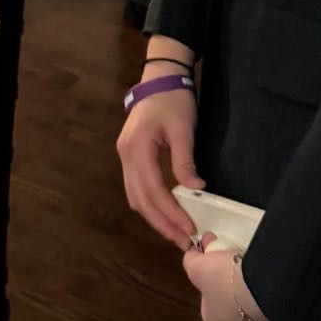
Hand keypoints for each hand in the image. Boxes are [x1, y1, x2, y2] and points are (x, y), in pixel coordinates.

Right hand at [117, 75, 203, 247]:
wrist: (160, 79)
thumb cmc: (173, 100)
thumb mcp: (183, 129)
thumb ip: (185, 161)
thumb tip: (196, 191)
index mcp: (137, 148)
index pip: (153, 191)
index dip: (171, 213)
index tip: (190, 229)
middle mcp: (125, 156)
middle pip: (140, 200)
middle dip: (162, 224)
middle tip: (184, 242)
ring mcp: (125, 156)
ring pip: (135, 197)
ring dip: (155, 218)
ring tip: (176, 234)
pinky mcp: (130, 157)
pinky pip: (136, 188)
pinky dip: (150, 205)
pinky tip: (165, 214)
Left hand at [181, 245, 294, 320]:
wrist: (265, 291)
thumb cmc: (226, 280)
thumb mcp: (198, 267)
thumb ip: (190, 261)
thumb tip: (192, 255)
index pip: (208, 296)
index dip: (210, 274)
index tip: (218, 256)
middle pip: (230, 303)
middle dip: (232, 285)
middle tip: (239, 261)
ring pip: (255, 308)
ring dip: (254, 293)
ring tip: (259, 271)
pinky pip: (276, 309)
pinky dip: (274, 298)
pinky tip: (274, 284)